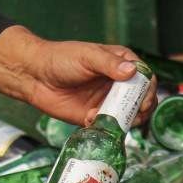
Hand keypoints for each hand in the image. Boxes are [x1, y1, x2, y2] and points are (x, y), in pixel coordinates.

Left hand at [0, 27, 156, 126]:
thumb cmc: (60, 58)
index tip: (144, 99)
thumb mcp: (86, 56)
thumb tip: (131, 71)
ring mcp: (107, 100)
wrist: (34, 76)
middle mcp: (117, 82)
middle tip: (133, 114)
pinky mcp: (95, 116)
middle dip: (141, 108)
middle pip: (142, 99)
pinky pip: (110, 126)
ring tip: (113, 119)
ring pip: (129, 115)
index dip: (148, 89)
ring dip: (126, 120)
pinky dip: (106, 127)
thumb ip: (108, 63)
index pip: (145, 77)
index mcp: (119, 62)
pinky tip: (91, 119)